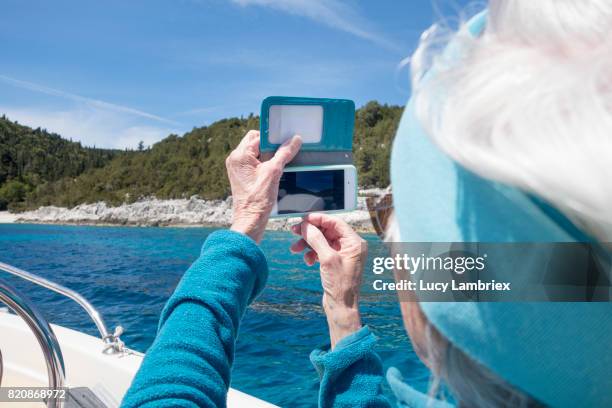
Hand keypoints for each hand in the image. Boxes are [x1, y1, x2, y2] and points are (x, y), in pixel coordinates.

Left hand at [227, 130, 301, 242]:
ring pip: (255, 153)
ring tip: (279, 165)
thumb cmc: (259, 199)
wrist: (250, 220)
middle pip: (255, 142)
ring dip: (268, 156)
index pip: (258, 136)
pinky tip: (274, 172)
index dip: (273, 138)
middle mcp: (235, 159)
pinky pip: (253, 162)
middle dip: (270, 146)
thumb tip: (295, 139)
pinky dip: (264, 163)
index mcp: (240, 155)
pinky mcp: (241, 176)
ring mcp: (237, 168)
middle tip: (283, 154)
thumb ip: (284, 153)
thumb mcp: (274, 172)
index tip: (286, 142)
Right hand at [290, 213, 366, 347]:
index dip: (318, 219)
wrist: (341, 307)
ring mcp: (342, 254)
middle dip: (310, 232)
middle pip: (327, 231)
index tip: (303, 219)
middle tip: (293, 231)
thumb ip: (316, 239)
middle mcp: (350, 246)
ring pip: (322, 241)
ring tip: (294, 249)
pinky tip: (307, 261)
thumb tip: (306, 225)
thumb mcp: (327, 259)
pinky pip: (321, 251)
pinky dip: (312, 253)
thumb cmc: (340, 285)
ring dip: (307, 243)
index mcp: (354, 242)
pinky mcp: (335, 262)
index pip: (335, 222)